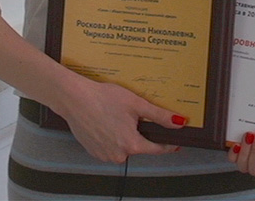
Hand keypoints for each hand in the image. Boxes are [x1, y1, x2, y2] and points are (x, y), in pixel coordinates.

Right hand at [59, 80, 185, 163]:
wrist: (75, 98)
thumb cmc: (103, 98)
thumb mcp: (136, 104)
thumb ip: (159, 116)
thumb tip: (179, 122)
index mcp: (131, 144)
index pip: (156, 149)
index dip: (167, 144)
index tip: (174, 142)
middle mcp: (118, 154)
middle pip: (138, 146)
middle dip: (138, 133)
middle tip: (131, 116)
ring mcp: (105, 155)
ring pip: (123, 147)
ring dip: (123, 136)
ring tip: (115, 117)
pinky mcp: (94, 152)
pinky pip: (110, 148)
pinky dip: (111, 138)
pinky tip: (105, 123)